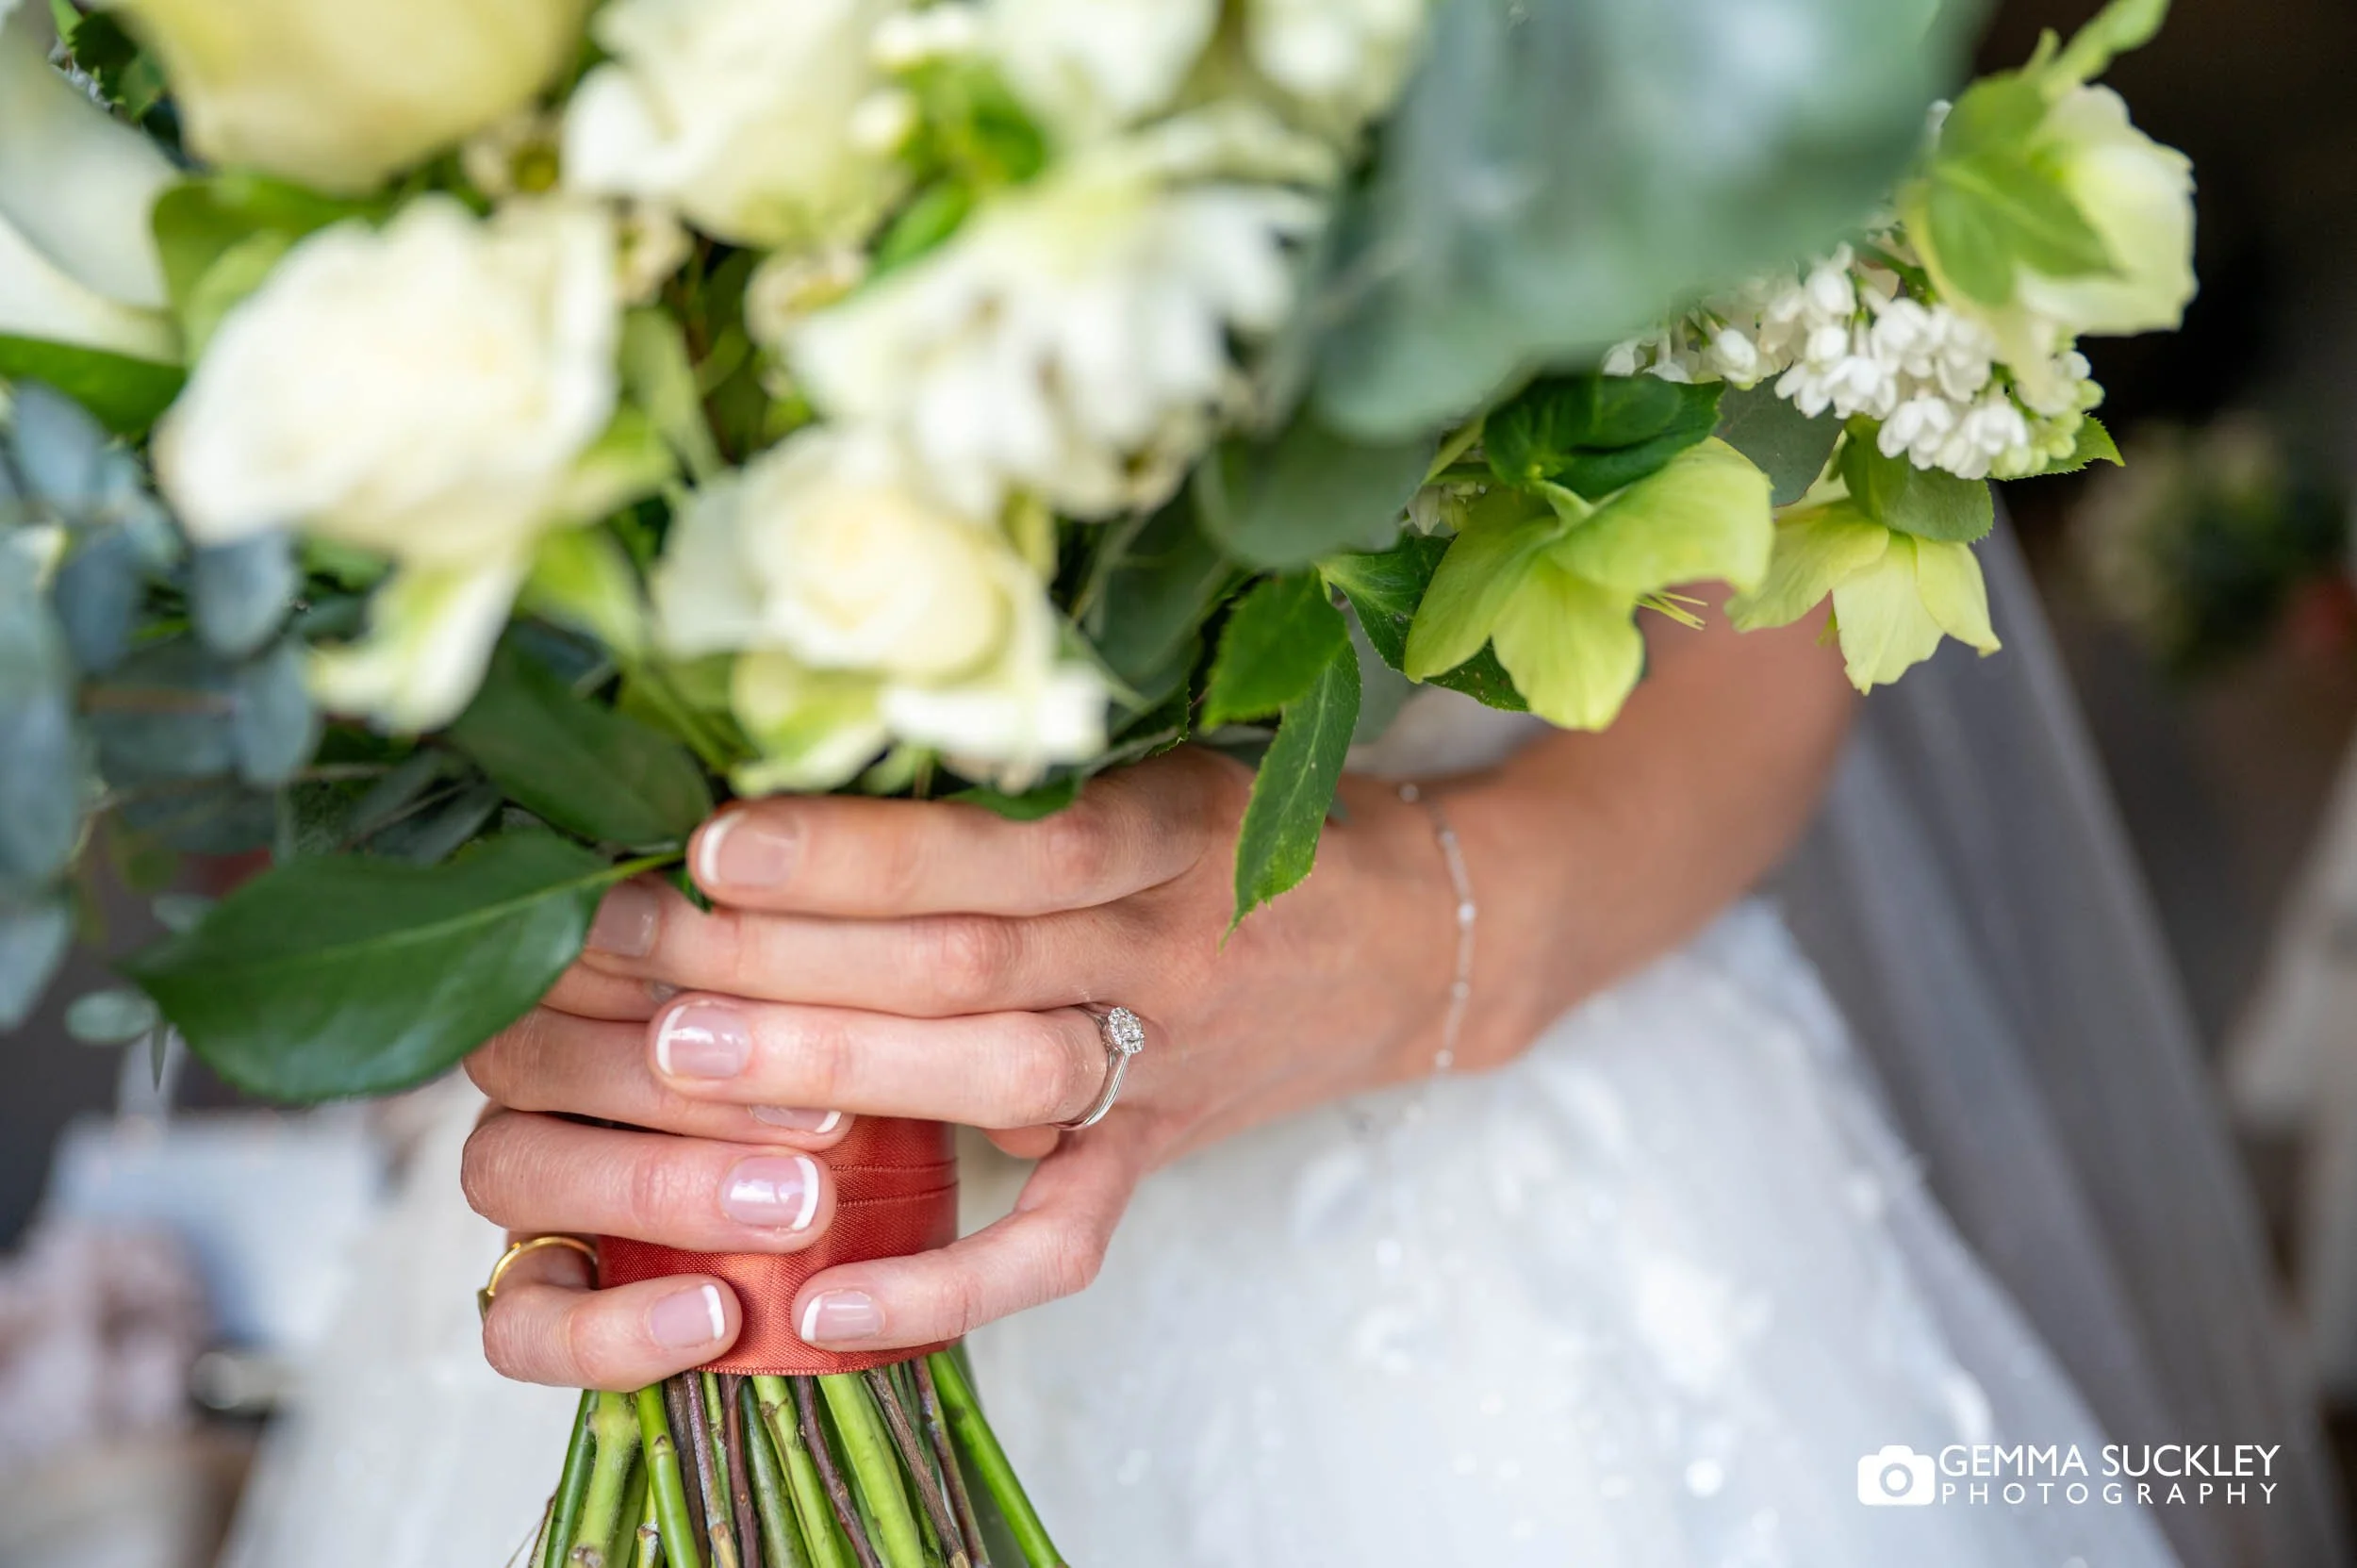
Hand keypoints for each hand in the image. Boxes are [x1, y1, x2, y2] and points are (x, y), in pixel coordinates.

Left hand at [463, 745, 1476, 1387]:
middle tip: (649, 952)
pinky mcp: (1159, 1150)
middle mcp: (1165, 943)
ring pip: (998, 1078)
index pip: (1006, 846)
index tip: (723, 838)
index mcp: (1170, 827)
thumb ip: (1041, 758)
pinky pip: (1060, 1237)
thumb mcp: (1174, 747)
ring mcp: (1165, 1060)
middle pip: (973, 962)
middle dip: (800, 957)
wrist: (1422, 935)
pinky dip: (947, 1286)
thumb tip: (835, 728)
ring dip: (839, 1073)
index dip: (862, 848)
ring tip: (685, 1062)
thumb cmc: (1267, 820)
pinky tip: (825, 1305)